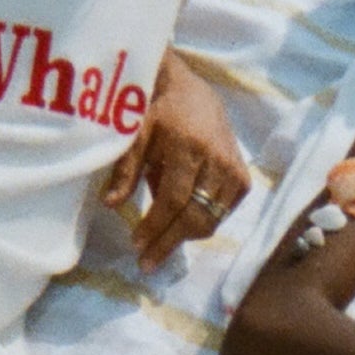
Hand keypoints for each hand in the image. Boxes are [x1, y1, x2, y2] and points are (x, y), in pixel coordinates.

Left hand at [104, 49, 249, 270]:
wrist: (192, 92)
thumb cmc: (158, 111)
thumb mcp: (136, 133)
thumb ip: (126, 169)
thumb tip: (111, 205)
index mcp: (190, 146)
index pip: (174, 199)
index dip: (155, 226)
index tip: (137, 245)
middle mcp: (218, 160)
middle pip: (196, 216)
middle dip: (169, 242)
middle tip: (147, 262)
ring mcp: (234, 170)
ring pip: (211, 219)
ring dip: (184, 237)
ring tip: (159, 245)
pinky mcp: (243, 177)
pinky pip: (223, 212)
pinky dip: (202, 223)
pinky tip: (181, 226)